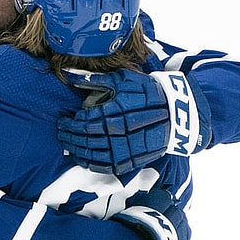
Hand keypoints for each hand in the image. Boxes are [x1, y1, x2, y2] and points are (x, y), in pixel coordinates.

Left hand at [58, 69, 210, 174]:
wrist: (178, 114)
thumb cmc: (149, 93)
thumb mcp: (124, 80)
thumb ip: (96, 79)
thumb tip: (69, 74)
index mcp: (113, 113)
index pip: (83, 122)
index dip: (70, 123)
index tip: (63, 121)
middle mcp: (116, 133)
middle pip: (84, 138)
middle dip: (69, 136)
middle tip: (61, 132)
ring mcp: (123, 149)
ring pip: (91, 153)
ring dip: (76, 149)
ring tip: (67, 144)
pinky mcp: (129, 161)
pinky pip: (103, 165)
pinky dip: (89, 162)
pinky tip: (81, 157)